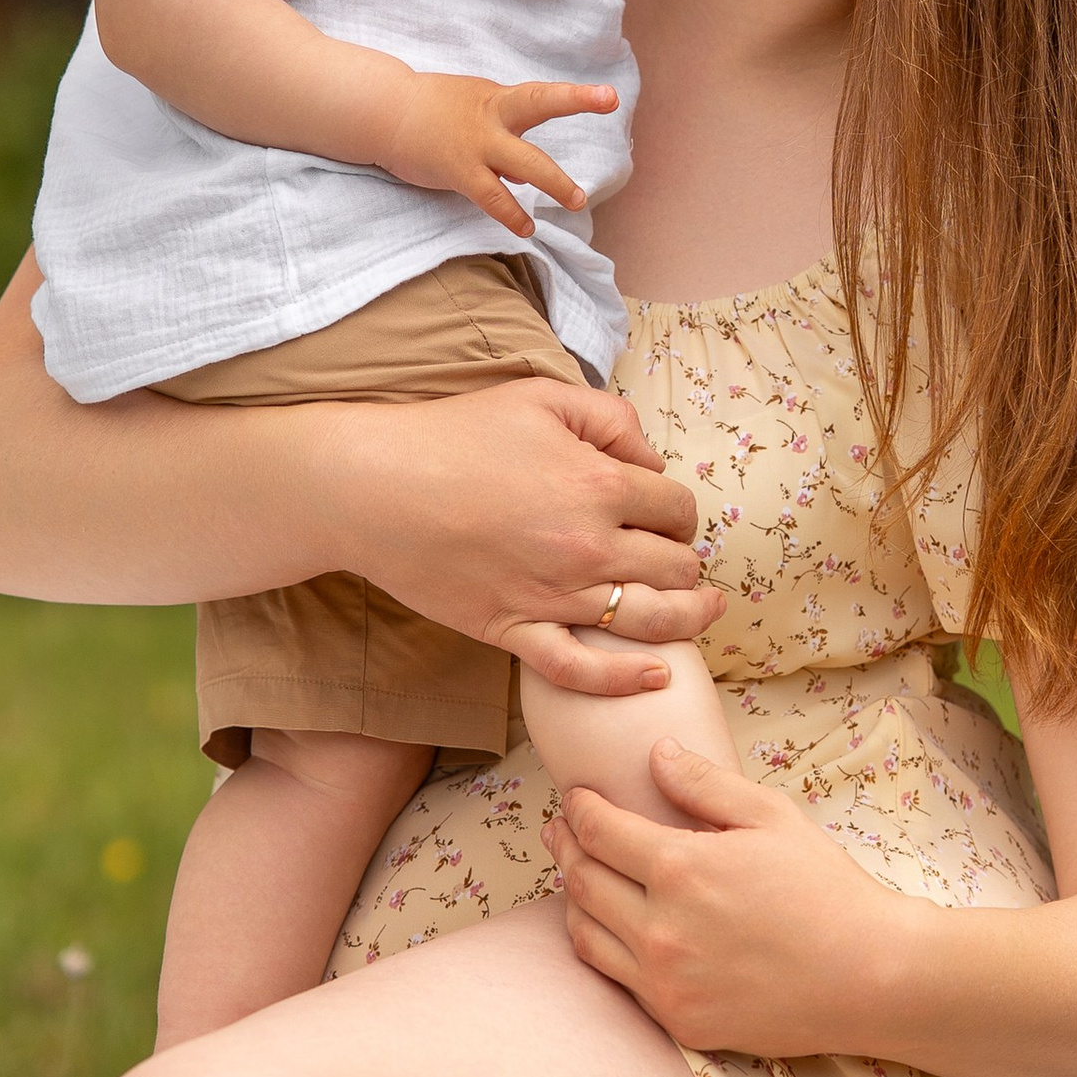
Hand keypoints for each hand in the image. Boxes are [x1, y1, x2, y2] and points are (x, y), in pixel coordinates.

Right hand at [345, 378, 724, 674]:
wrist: (373, 487)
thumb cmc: (455, 434)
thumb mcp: (541, 397)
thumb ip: (610, 418)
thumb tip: (649, 460)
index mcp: (600, 485)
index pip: (676, 508)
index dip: (679, 510)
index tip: (665, 513)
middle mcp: (588, 547)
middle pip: (675, 567)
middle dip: (685, 562)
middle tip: (674, 557)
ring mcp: (553, 596)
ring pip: (648, 621)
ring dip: (687, 618)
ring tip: (703, 612)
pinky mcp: (514, 631)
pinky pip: (582, 669)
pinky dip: (625, 679)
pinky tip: (655, 675)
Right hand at [372, 70, 618, 238]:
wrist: (383, 112)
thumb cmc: (428, 112)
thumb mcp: (470, 113)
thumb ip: (502, 139)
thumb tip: (524, 176)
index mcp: (497, 100)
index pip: (542, 94)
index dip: (578, 95)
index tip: (610, 96)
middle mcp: (492, 116)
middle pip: (539, 104)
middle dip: (576, 101)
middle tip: (611, 100)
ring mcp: (476, 143)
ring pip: (524, 161)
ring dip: (554, 181)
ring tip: (577, 201)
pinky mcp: (459, 171)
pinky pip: (492, 197)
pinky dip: (512, 214)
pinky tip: (527, 228)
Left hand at [548, 739, 909, 1051]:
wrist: (871, 976)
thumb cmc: (827, 890)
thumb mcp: (772, 817)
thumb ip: (706, 784)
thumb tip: (656, 755)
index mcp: (680, 869)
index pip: (598, 832)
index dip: (579, 810)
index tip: (576, 800)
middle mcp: (660, 929)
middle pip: (582, 882)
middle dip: (565, 849)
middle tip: (561, 832)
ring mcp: (666, 982)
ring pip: (586, 936)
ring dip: (575, 901)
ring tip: (582, 879)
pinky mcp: (679, 1021)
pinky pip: (618, 981)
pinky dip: (606, 949)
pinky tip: (616, 930)